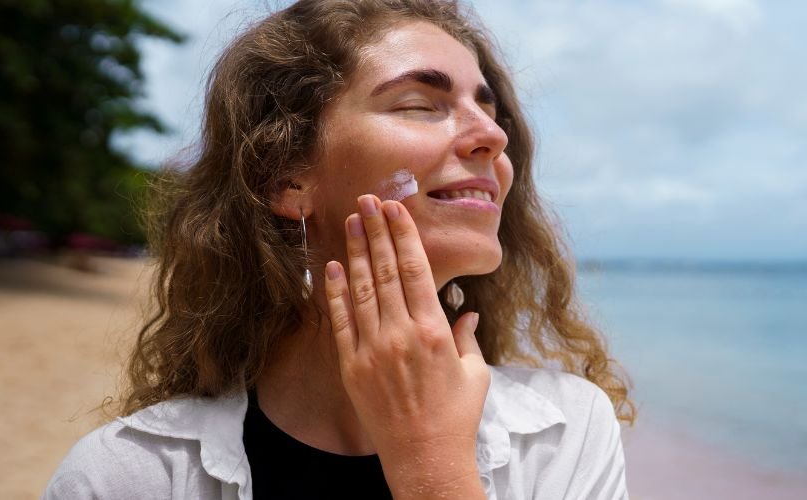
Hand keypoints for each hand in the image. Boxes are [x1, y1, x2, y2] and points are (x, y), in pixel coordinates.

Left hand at [324, 194, 489, 498]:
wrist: (425, 458)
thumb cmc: (456, 417)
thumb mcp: (474, 373)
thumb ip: (467, 336)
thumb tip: (467, 310)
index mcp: (434, 331)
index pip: (415, 270)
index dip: (404, 235)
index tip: (396, 209)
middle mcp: (401, 334)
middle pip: (385, 270)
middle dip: (376, 231)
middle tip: (367, 200)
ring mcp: (372, 349)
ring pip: (361, 289)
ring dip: (355, 251)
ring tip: (350, 221)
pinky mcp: (351, 366)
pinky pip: (340, 321)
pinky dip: (335, 292)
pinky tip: (332, 266)